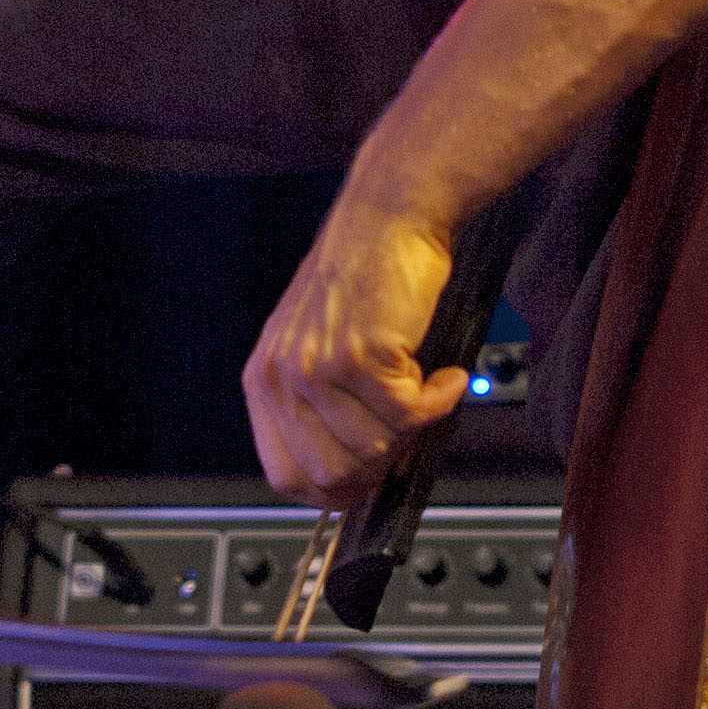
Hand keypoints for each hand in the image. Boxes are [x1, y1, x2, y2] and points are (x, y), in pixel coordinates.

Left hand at [242, 199, 468, 502]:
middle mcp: (282, 377)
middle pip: (333, 476)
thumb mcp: (317, 346)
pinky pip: (411, 415)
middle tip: (407, 433)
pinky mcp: (362, 355)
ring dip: (414, 428)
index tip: (364, 484)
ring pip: (375, 450)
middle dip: (380, 466)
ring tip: (425, 387)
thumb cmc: (363, 278)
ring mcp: (318, 368)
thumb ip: (323, 409)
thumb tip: (359, 474)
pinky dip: (440, 401)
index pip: (285, 476)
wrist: (388, 218)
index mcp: (263, 380)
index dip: (331, 490)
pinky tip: (444, 375)